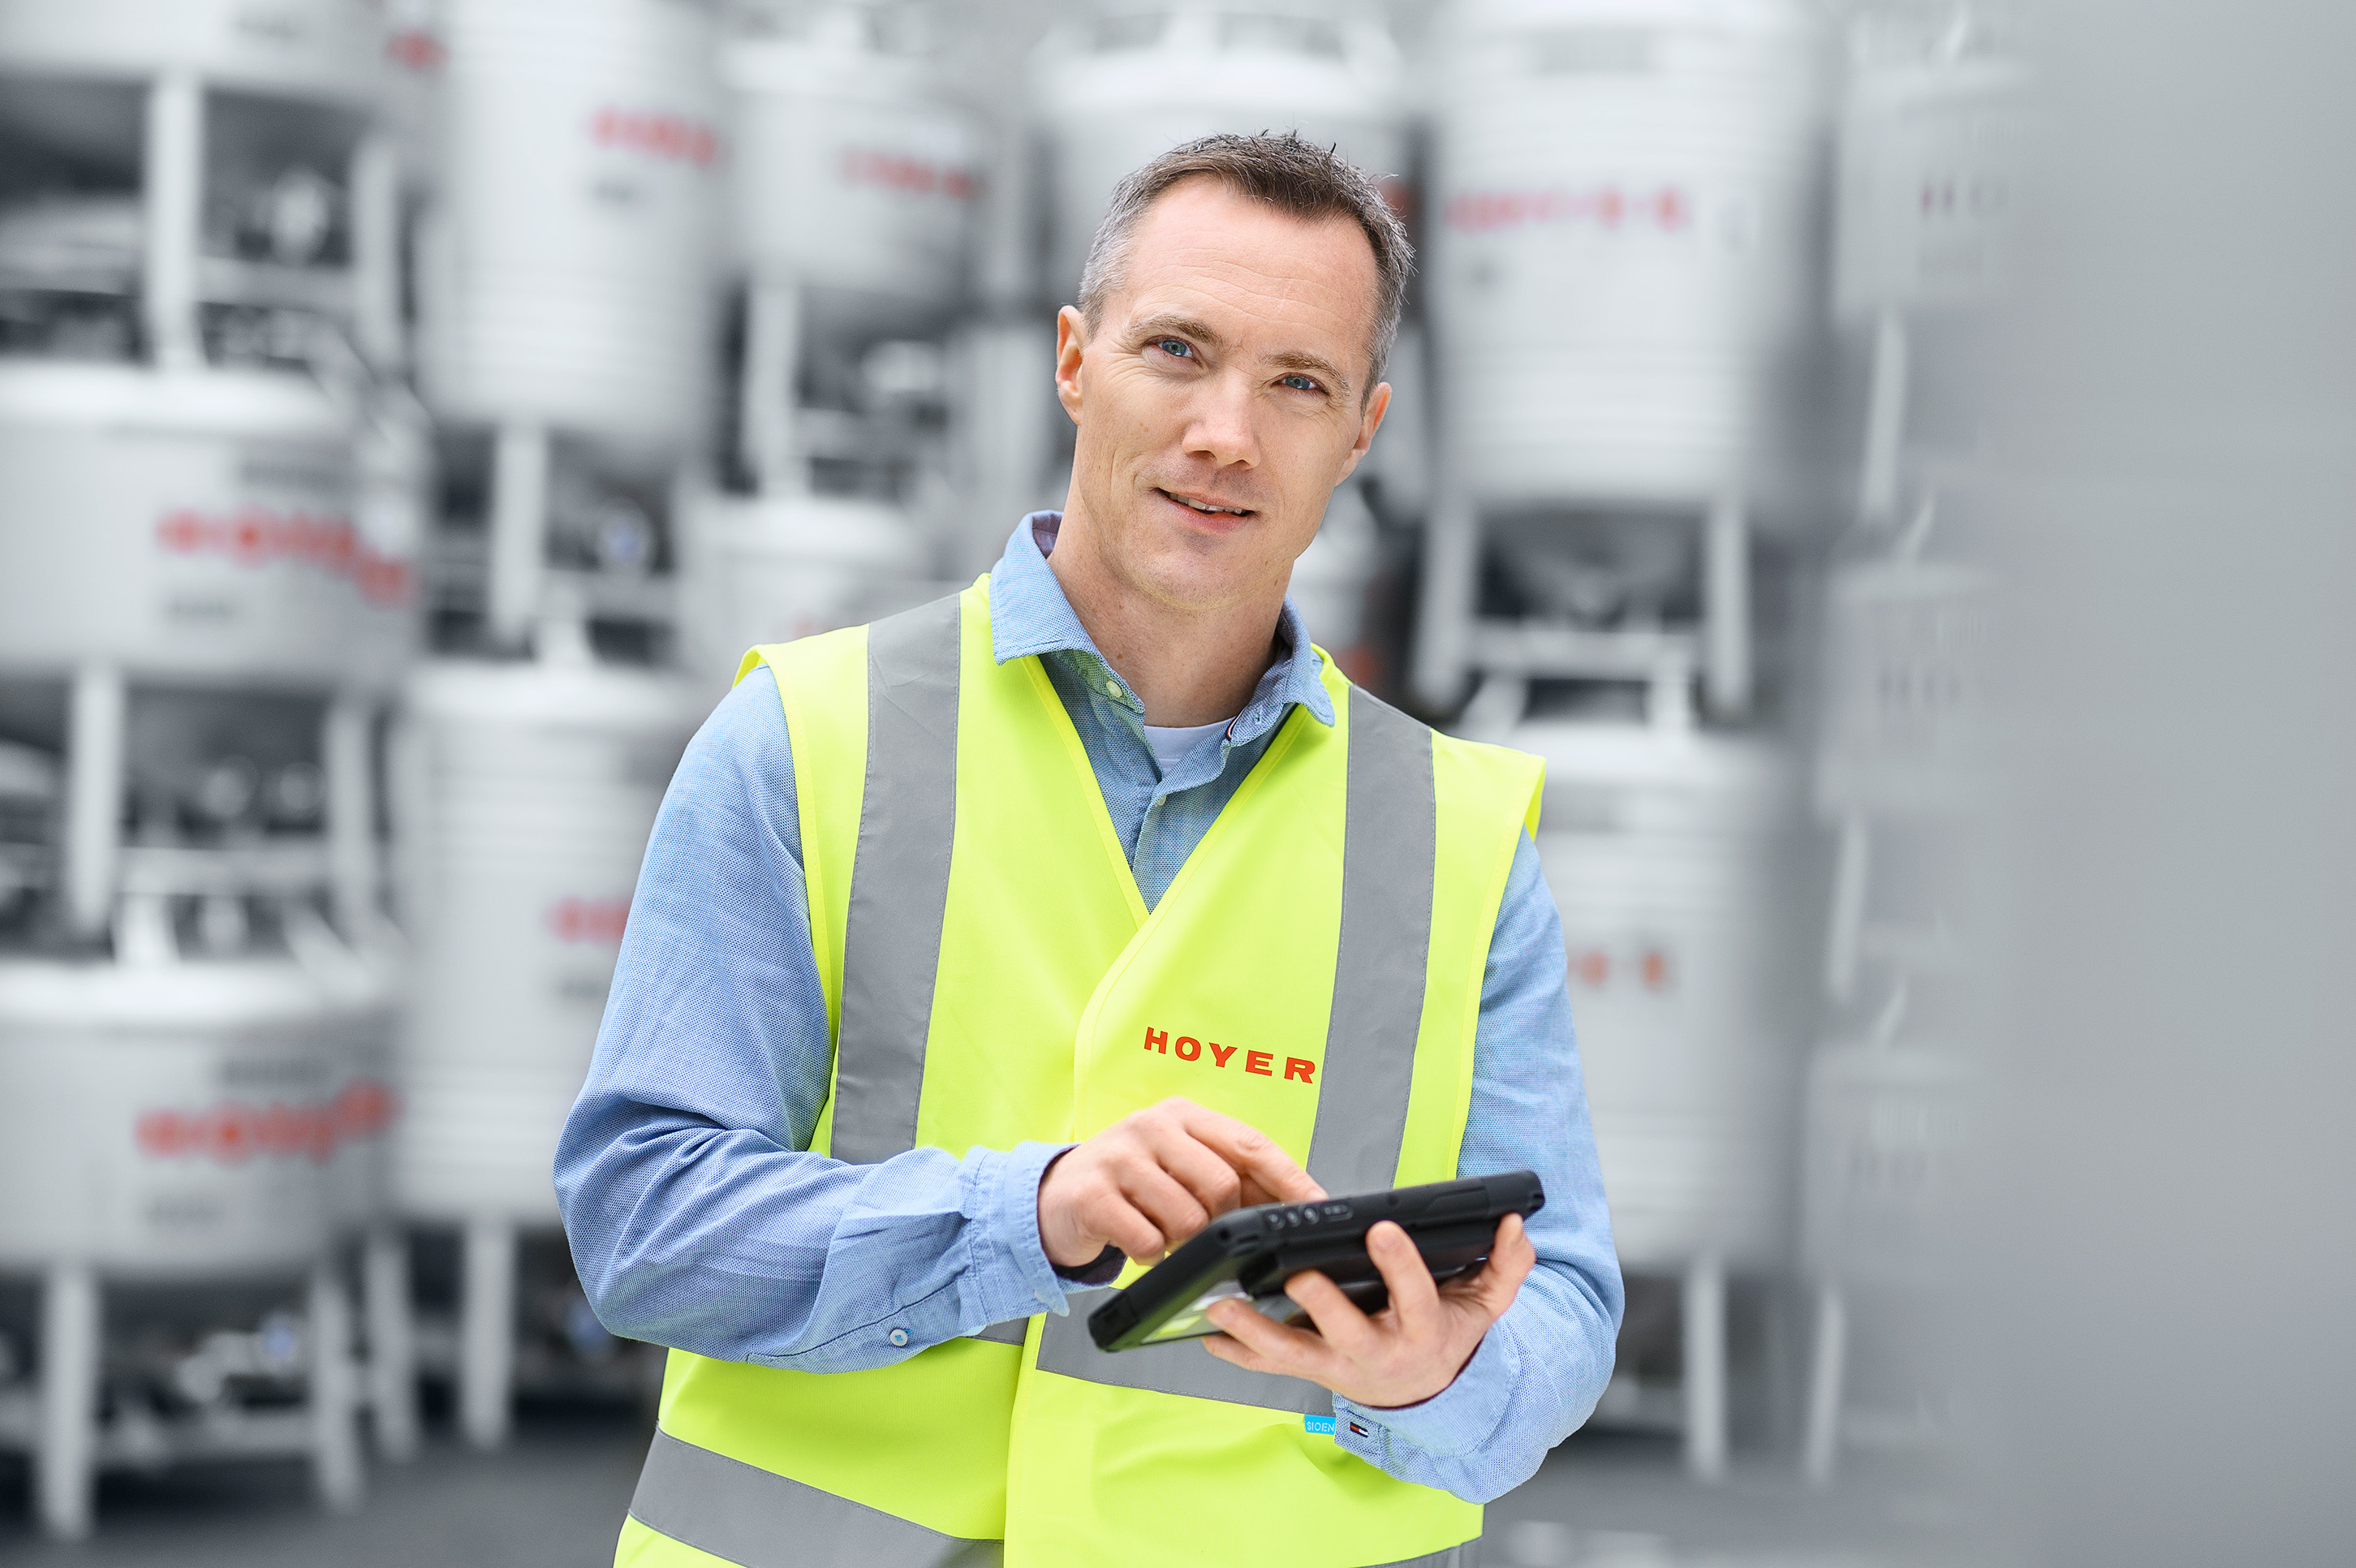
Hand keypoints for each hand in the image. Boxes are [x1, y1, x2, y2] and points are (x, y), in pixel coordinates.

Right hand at [1038, 1098, 1323, 1268]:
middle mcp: (1152, 1126)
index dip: (1289, 1179)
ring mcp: (1120, 1157)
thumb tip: (1294, 1206)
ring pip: (1186, 1218)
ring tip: (1164, 1234)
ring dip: (1182, 1241)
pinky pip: (1148, 1241)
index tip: (1317, 1207)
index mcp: (1183, 1115)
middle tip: (1204, 1232)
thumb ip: (1230, 1178)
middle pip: (1222, 1184)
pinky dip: (1151, 1255)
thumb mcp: (1178, 1166)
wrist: (1054, 1198)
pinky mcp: (1092, 1195)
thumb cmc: (1130, 1185)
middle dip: (1222, 1221)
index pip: (1251, 1143)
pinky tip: (1138, 1244)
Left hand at [1201, 1213, 1535, 1408]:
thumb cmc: (1448, 1332)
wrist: (1428, 1389)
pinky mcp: (1313, 1371)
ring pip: (1296, 1355)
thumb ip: (1506, 1264)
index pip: (1414, 1296)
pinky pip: (1272, 1367)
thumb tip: (1514, 1224)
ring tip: (1223, 1305)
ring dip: (1256, 1332)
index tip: (1381, 1228)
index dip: (1399, 1264)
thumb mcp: (1486, 1302)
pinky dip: (1239, 1352)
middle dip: (1321, 1305)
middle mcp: (1378, 1353)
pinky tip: (1208, 1334)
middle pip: (1347, 1333)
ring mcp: (1341, 1367)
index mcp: (1422, 1330)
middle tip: (1295, 1274)